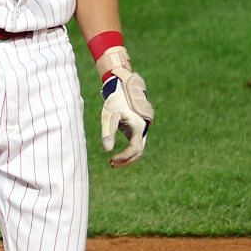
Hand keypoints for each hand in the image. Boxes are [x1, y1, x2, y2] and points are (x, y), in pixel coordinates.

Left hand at [94, 45, 152, 166]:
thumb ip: (108, 132)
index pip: (134, 149)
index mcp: (138, 126)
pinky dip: (127, 150)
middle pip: (138, 151)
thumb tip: (107, 149)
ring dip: (127, 156)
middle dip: (126, 160)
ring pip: (138, 148)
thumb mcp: (109, 115)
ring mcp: (141, 129)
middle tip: (112, 164)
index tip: (111, 160)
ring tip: (113, 162)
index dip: (124, 157)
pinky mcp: (136, 128)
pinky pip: (135, 143)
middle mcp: (143, 129)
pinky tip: (116, 154)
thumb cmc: (115, 100)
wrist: (122, 86)